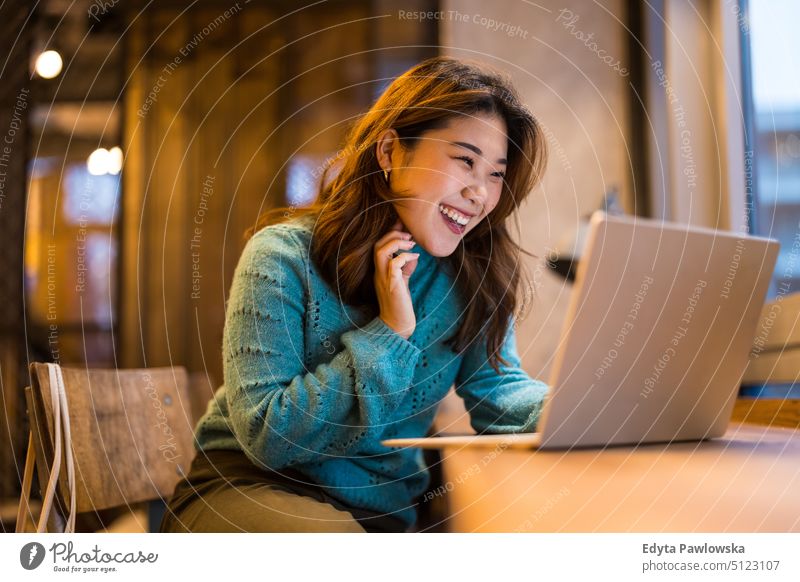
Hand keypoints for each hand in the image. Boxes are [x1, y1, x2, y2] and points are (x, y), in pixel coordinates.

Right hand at [373, 220, 418, 339]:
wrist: (397, 325)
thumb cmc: (400, 304)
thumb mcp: (403, 282)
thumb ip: (405, 268)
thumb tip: (414, 255)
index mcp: (379, 271)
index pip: (379, 246)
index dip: (390, 232)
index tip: (403, 225)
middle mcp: (378, 273)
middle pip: (377, 245)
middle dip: (393, 234)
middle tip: (409, 235)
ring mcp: (383, 278)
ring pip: (381, 251)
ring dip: (396, 242)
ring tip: (411, 243)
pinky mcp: (392, 285)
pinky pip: (393, 264)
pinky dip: (405, 256)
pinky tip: (415, 257)